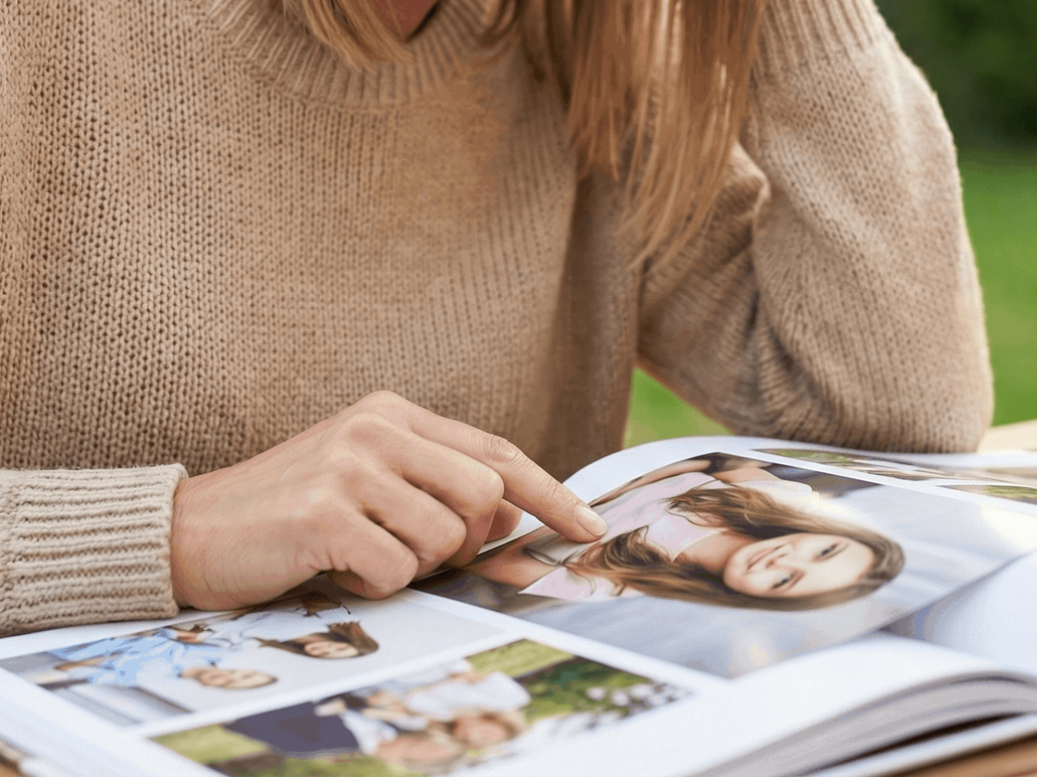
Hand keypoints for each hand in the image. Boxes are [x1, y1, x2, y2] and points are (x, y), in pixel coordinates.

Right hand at [170, 391, 606, 609]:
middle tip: (414, 549)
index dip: (550, 492)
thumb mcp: (370, 481)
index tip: (586, 527)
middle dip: (467, 540)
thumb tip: (512, 512)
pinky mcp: (325, 512)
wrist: (192, 530)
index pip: (495, 451)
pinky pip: (395, 570)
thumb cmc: (291, 513)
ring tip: (360, 553)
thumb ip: (438, 486)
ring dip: (411, 565)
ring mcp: (350, 466)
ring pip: (445, 537)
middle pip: (485, 494)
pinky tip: (334, 567)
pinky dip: (373, 585)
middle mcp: (376, 428)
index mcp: (392, 414)